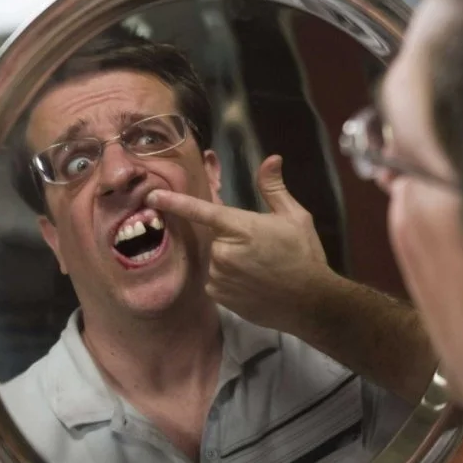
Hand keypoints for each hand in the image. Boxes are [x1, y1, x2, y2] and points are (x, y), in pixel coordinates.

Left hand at [146, 154, 326, 332]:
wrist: (310, 302)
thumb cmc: (304, 255)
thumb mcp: (295, 217)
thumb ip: (274, 188)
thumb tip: (271, 159)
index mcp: (240, 227)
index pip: (200, 210)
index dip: (174, 202)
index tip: (152, 197)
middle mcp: (224, 252)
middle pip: (214, 238)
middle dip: (231, 239)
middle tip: (260, 249)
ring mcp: (219, 276)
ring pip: (215, 260)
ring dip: (229, 261)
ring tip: (258, 269)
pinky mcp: (219, 296)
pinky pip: (215, 280)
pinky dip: (228, 279)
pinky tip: (251, 284)